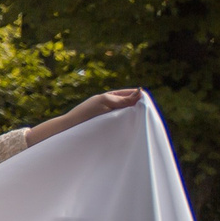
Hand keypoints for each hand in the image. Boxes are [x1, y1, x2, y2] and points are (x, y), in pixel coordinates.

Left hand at [29, 87, 144, 144]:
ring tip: (142, 122)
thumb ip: (122, 99)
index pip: (131, 94)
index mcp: (110, 97)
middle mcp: (112, 106)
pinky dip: (129, 124)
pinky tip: (133, 128)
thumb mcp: (105, 102)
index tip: (148, 104)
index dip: (140, 97)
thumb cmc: (85, 112)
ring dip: (134, 117)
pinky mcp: (110, 127)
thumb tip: (140, 92)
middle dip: (139, 108)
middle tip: (148, 115)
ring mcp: (111, 117)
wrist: (71, 127)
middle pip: (131, 105)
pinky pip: (123, 124)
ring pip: (128, 115)